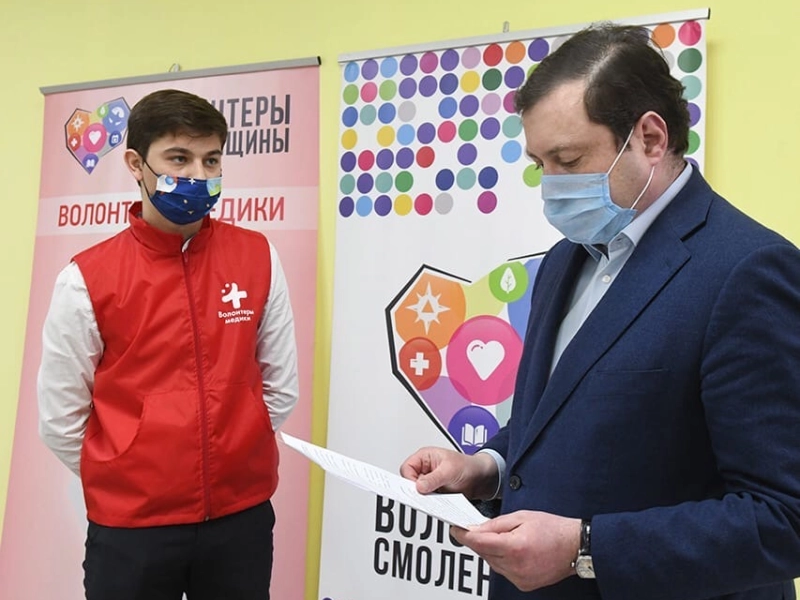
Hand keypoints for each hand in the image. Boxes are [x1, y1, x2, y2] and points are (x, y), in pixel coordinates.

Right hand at [400, 447, 498, 498]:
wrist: (481, 478)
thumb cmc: (468, 466)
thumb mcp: (449, 470)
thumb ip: (433, 479)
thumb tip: (419, 486)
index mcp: (424, 456)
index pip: (407, 468)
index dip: (409, 479)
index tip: (416, 489)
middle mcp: (425, 468)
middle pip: (410, 481)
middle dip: (416, 489)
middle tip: (423, 496)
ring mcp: (429, 480)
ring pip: (418, 492)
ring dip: (424, 497)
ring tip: (434, 498)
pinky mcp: (434, 491)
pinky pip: (427, 498)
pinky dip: (431, 502)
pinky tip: (437, 502)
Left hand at [451, 511, 580, 591]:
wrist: (575, 546)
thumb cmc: (552, 529)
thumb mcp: (521, 517)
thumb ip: (495, 524)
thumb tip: (476, 529)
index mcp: (515, 547)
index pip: (479, 543)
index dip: (464, 535)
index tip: (456, 529)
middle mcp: (516, 566)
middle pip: (483, 553)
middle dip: (478, 540)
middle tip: (477, 528)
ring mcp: (520, 578)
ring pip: (491, 563)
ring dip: (490, 550)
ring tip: (502, 537)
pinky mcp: (523, 584)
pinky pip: (503, 571)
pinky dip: (501, 560)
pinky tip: (510, 549)